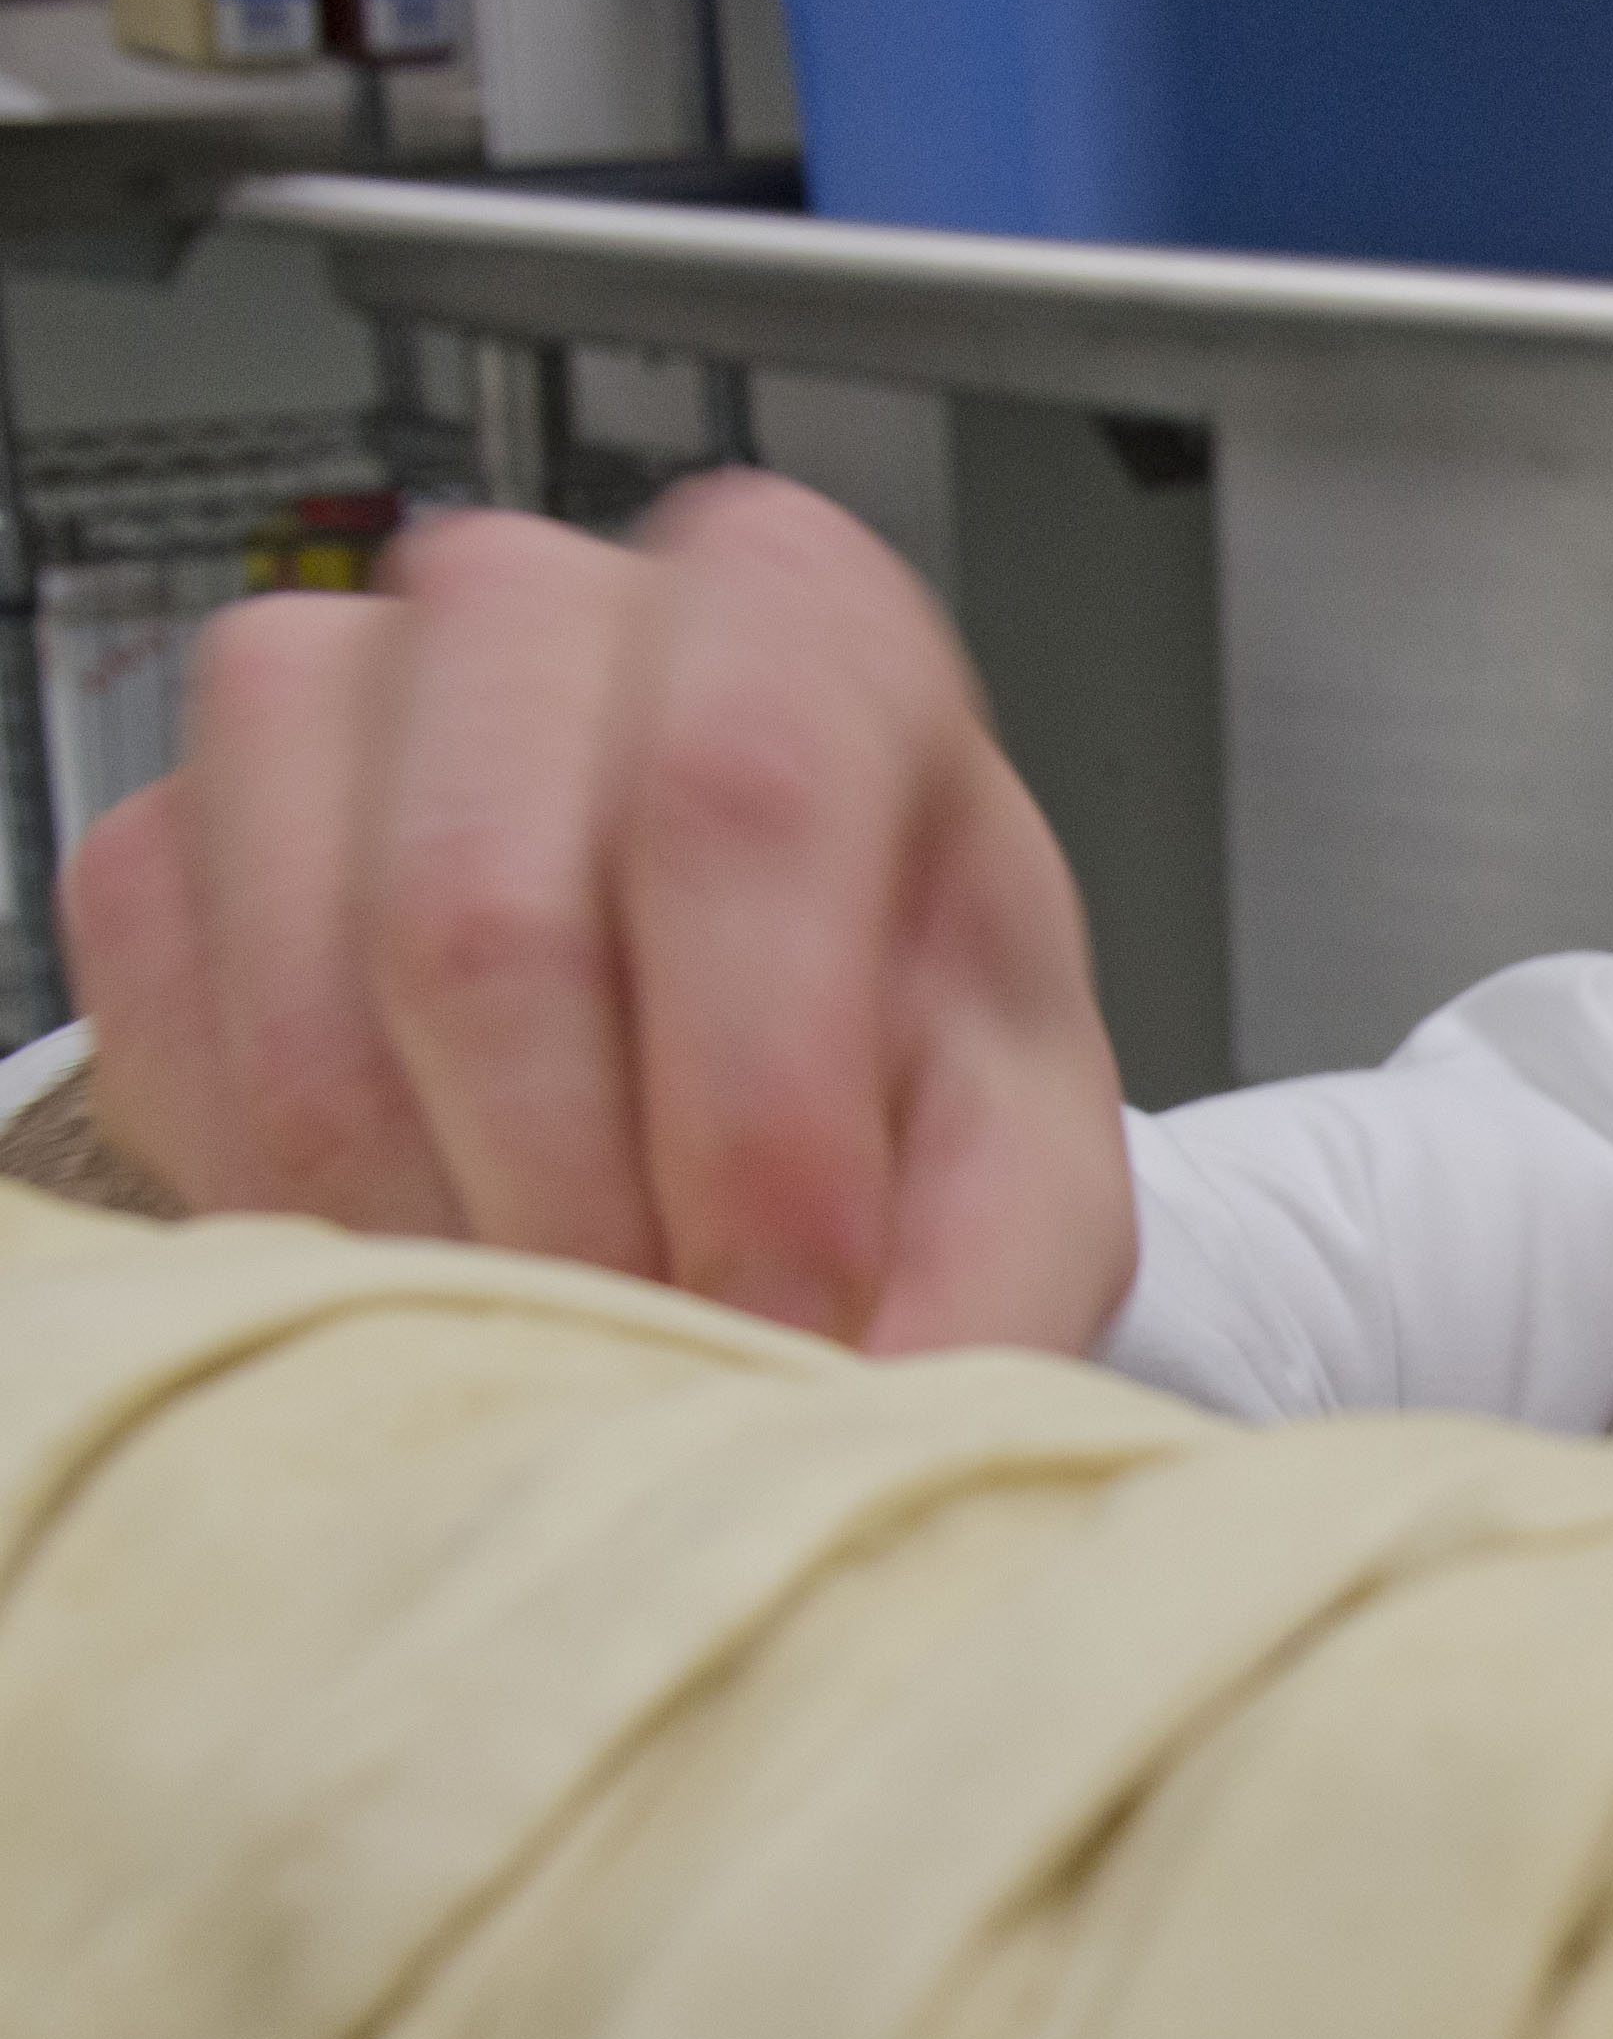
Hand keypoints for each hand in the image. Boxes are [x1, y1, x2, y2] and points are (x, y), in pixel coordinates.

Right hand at [61, 472, 1135, 1355]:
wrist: (754, 1079)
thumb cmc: (899, 1073)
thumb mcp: (1022, 1182)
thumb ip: (991, 1286)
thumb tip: (872, 1428)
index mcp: (797, 620)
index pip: (743, 795)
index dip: (756, 1106)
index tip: (794, 1313)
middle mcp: (541, 610)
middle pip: (491, 925)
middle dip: (584, 1214)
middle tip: (669, 1351)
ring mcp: (319, 707)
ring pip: (315, 1022)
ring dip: (451, 1249)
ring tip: (579, 1324)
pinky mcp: (164, 850)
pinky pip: (186, 1071)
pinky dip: (318, 1228)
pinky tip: (451, 1257)